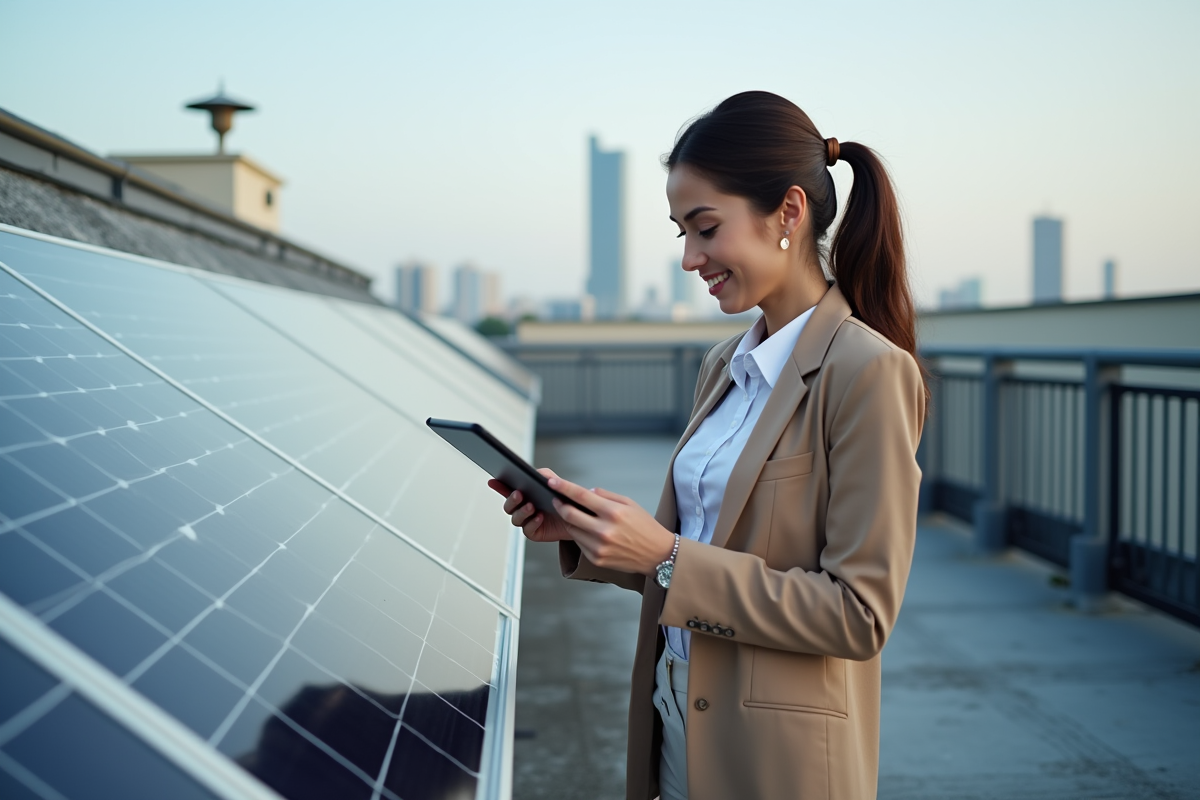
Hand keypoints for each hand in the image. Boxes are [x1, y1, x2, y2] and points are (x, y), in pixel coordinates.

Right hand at [487, 469, 574, 542]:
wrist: (578, 519)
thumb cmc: (564, 501)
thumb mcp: (556, 484)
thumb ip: (545, 476)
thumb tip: (535, 472)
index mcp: (525, 495)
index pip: (507, 490)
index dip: (498, 486)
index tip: (493, 481)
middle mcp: (523, 508)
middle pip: (508, 506)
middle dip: (511, 499)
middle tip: (519, 494)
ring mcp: (527, 521)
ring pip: (516, 518)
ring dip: (522, 511)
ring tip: (531, 506)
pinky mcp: (534, 532)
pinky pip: (527, 529)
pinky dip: (532, 523)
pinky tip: (539, 517)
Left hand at [547, 476, 676, 575]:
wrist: (657, 554)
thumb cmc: (645, 526)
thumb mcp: (629, 503)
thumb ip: (606, 496)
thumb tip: (586, 491)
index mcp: (613, 512)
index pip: (581, 496)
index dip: (563, 487)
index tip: (552, 482)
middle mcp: (604, 530)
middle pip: (569, 514)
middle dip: (560, 505)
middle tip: (558, 500)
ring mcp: (599, 547)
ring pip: (572, 529)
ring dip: (570, 521)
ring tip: (578, 517)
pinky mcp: (597, 559)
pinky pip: (579, 543)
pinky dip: (580, 535)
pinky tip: (589, 531)